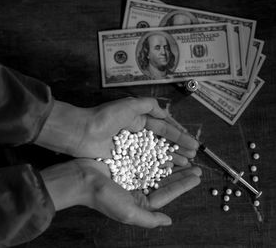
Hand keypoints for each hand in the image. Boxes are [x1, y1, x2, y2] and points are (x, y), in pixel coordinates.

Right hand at [42, 159, 201, 227]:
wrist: (80, 178)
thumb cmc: (103, 197)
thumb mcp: (129, 212)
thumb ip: (150, 218)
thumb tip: (168, 221)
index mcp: (138, 202)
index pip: (166, 194)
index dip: (182, 186)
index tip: (196, 177)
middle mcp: (136, 189)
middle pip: (163, 180)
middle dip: (180, 173)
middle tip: (196, 165)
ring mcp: (130, 174)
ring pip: (156, 167)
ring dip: (170, 162)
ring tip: (184, 156)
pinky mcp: (124, 161)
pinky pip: (145, 157)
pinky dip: (155, 153)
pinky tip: (165, 147)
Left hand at [71, 97, 198, 163]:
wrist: (82, 132)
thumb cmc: (105, 117)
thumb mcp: (129, 105)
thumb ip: (148, 105)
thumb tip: (165, 111)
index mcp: (138, 119)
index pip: (163, 128)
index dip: (178, 135)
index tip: (193, 143)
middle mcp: (136, 133)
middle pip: (162, 142)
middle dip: (178, 148)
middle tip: (193, 156)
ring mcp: (131, 147)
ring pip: (155, 153)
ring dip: (170, 157)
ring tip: (186, 164)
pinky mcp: (123, 159)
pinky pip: (143, 163)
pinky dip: (156, 166)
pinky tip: (167, 171)